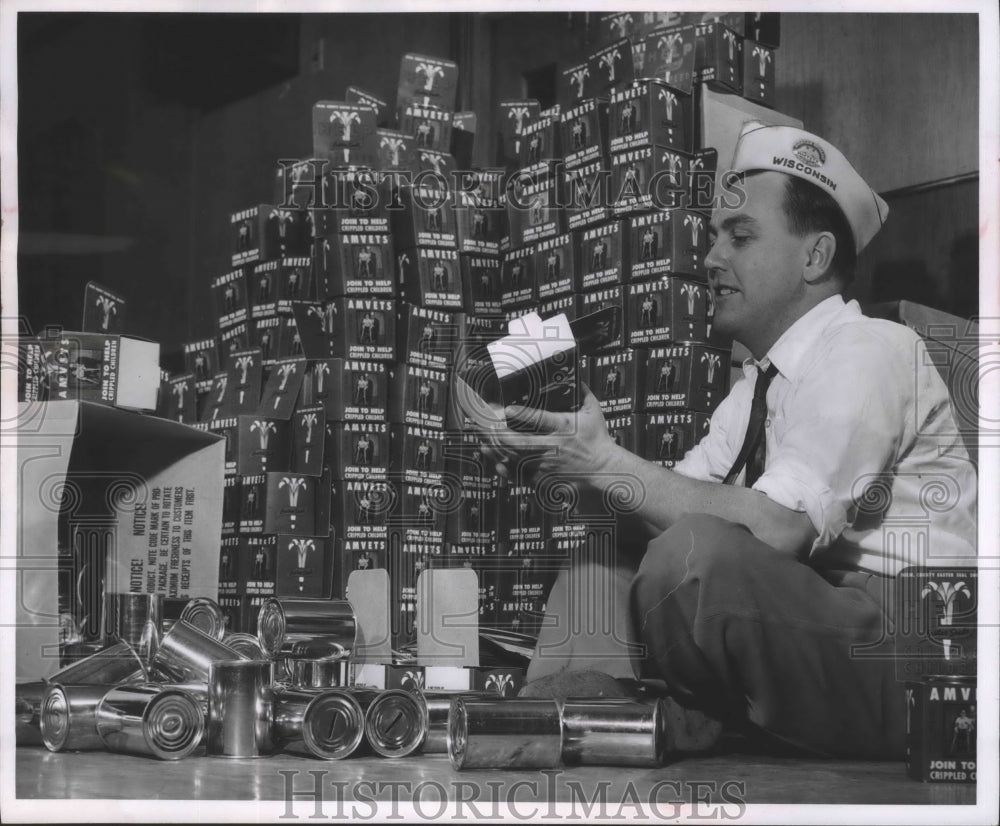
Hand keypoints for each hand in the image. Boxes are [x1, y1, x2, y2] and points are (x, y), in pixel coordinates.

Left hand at [495, 384, 620, 481]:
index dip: (522, 414)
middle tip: (485, 423)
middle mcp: (552, 447)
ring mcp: (545, 465)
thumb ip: (582, 392)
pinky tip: (491, 455)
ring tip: (481, 436)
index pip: (541, 420)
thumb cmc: (598, 440)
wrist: (603, 470)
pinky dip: (502, 464)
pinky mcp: (542, 478)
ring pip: (514, 457)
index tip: (506, 408)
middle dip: (499, 433)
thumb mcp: (593, 411)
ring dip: (495, 446)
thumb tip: (573, 375)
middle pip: (520, 442)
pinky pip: (516, 473)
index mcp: (564, 428)